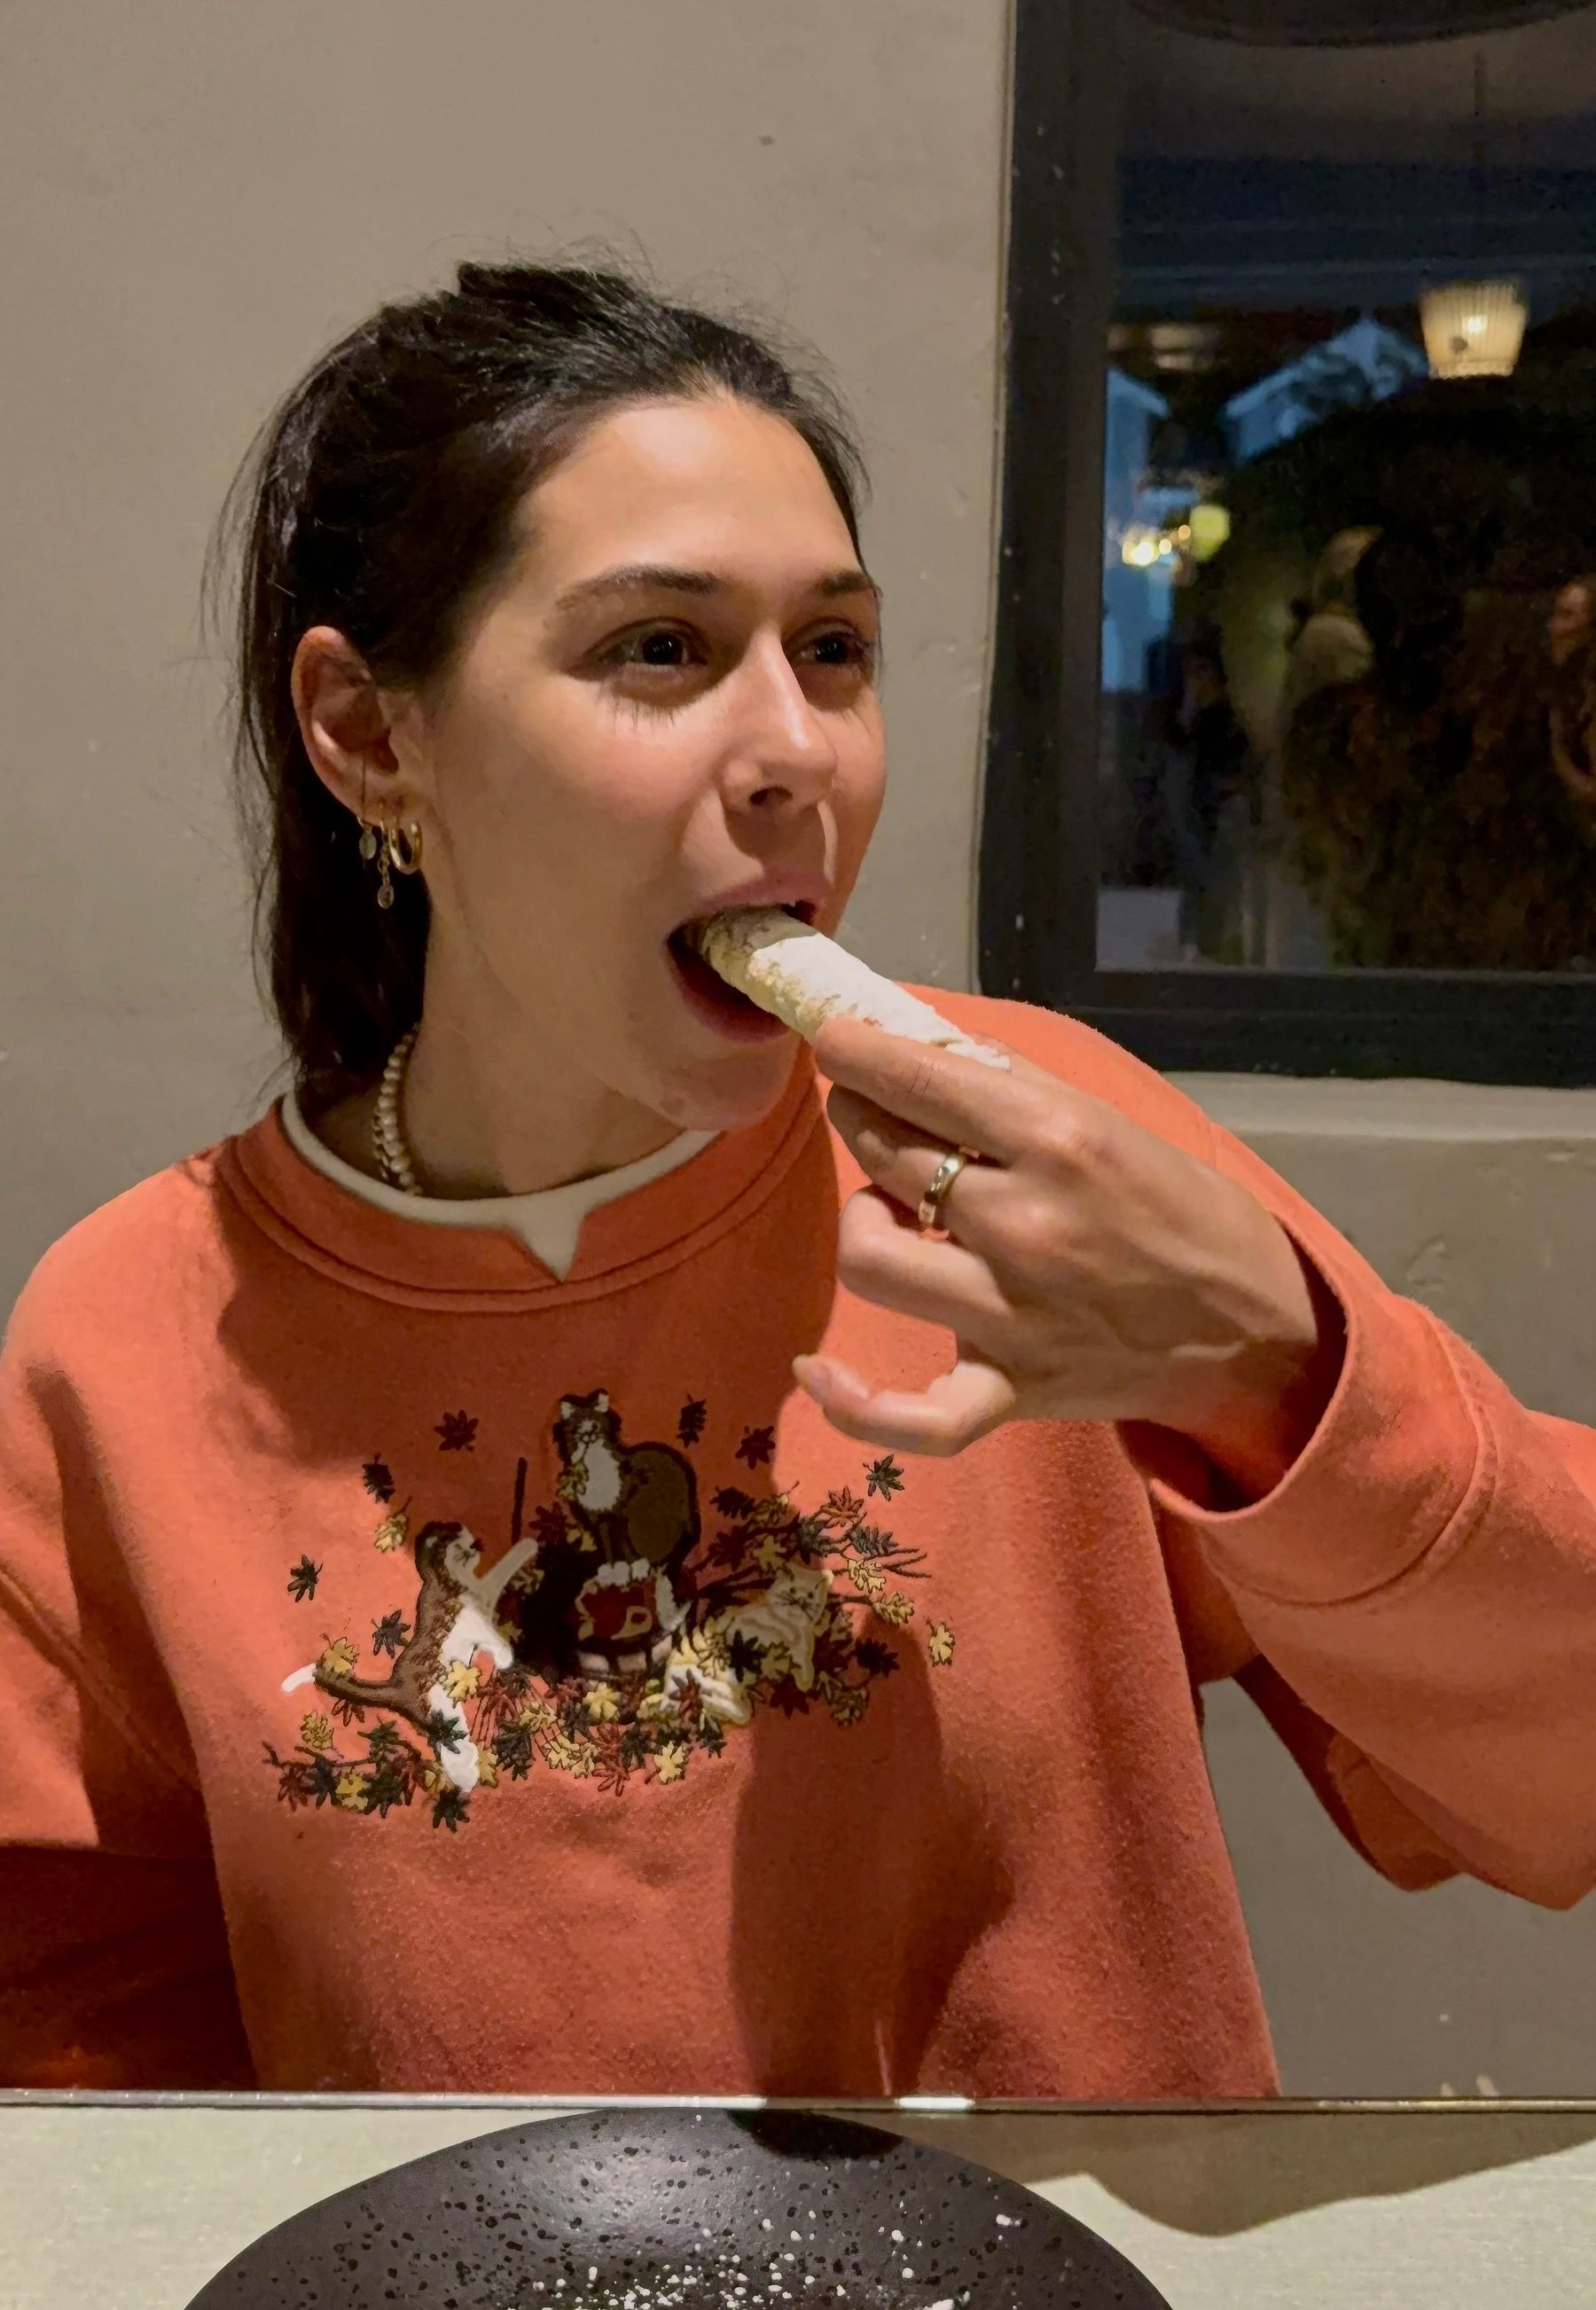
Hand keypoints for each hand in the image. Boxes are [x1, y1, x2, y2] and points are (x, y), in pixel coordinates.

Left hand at [797, 1016, 1342, 1497]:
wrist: (1255, 1329)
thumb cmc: (1180, 1209)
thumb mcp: (1110, 1121)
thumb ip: (1010, 1086)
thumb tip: (917, 1042)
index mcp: (1058, 1140)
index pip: (918, 1081)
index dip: (854, 1051)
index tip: (831, 1038)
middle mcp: (1026, 1225)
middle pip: (884, 1156)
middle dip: (861, 1116)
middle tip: (873, 1109)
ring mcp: (1013, 1316)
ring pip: (871, 1259)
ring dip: (864, 1221)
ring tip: (896, 1211)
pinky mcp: (1013, 1390)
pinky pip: (911, 1417)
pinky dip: (855, 1403)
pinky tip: (815, 1372)